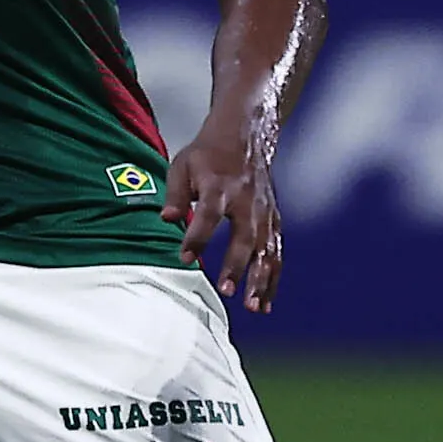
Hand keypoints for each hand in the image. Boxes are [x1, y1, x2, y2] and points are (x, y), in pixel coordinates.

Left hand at [166, 118, 285, 312]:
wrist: (246, 134)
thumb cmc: (210, 152)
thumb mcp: (182, 164)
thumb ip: (175, 194)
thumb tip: (166, 219)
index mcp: (220, 186)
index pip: (209, 214)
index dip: (197, 237)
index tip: (184, 257)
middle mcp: (247, 201)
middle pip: (245, 237)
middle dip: (237, 265)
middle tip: (227, 289)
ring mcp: (264, 212)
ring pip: (267, 250)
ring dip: (262, 280)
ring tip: (253, 306)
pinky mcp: (273, 220)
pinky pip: (276, 253)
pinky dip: (272, 278)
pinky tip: (265, 302)